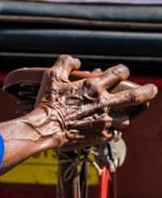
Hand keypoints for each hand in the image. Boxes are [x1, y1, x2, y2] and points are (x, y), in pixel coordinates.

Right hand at [34, 55, 156, 149]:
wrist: (46, 128)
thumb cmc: (48, 101)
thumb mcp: (52, 75)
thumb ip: (65, 62)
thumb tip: (76, 61)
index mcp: (94, 86)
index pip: (119, 73)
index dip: (123, 70)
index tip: (123, 71)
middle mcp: (104, 103)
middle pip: (135, 96)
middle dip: (148, 91)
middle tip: (153, 89)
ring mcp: (105, 121)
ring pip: (126, 118)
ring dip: (126, 113)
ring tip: (126, 112)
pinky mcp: (101, 136)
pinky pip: (115, 133)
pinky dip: (114, 130)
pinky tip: (109, 129)